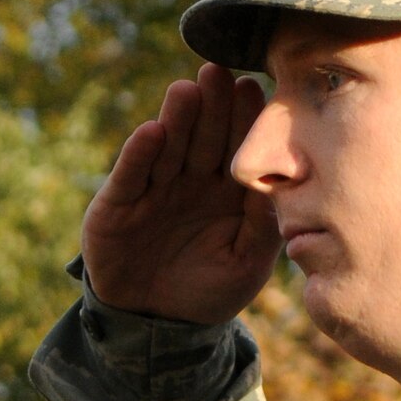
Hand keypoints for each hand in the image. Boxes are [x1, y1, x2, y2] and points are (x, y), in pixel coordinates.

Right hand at [81, 62, 281, 324]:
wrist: (157, 327)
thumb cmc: (209, 292)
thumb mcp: (247, 263)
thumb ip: (263, 224)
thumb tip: (281, 183)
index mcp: (226, 189)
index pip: (238, 146)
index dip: (244, 120)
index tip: (255, 90)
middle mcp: (190, 179)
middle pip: (204, 136)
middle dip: (213, 106)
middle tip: (221, 73)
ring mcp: (154, 187)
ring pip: (168, 147)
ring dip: (177, 119)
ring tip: (188, 90)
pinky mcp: (119, 202)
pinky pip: (132, 175)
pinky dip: (140, 155)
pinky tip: (152, 132)